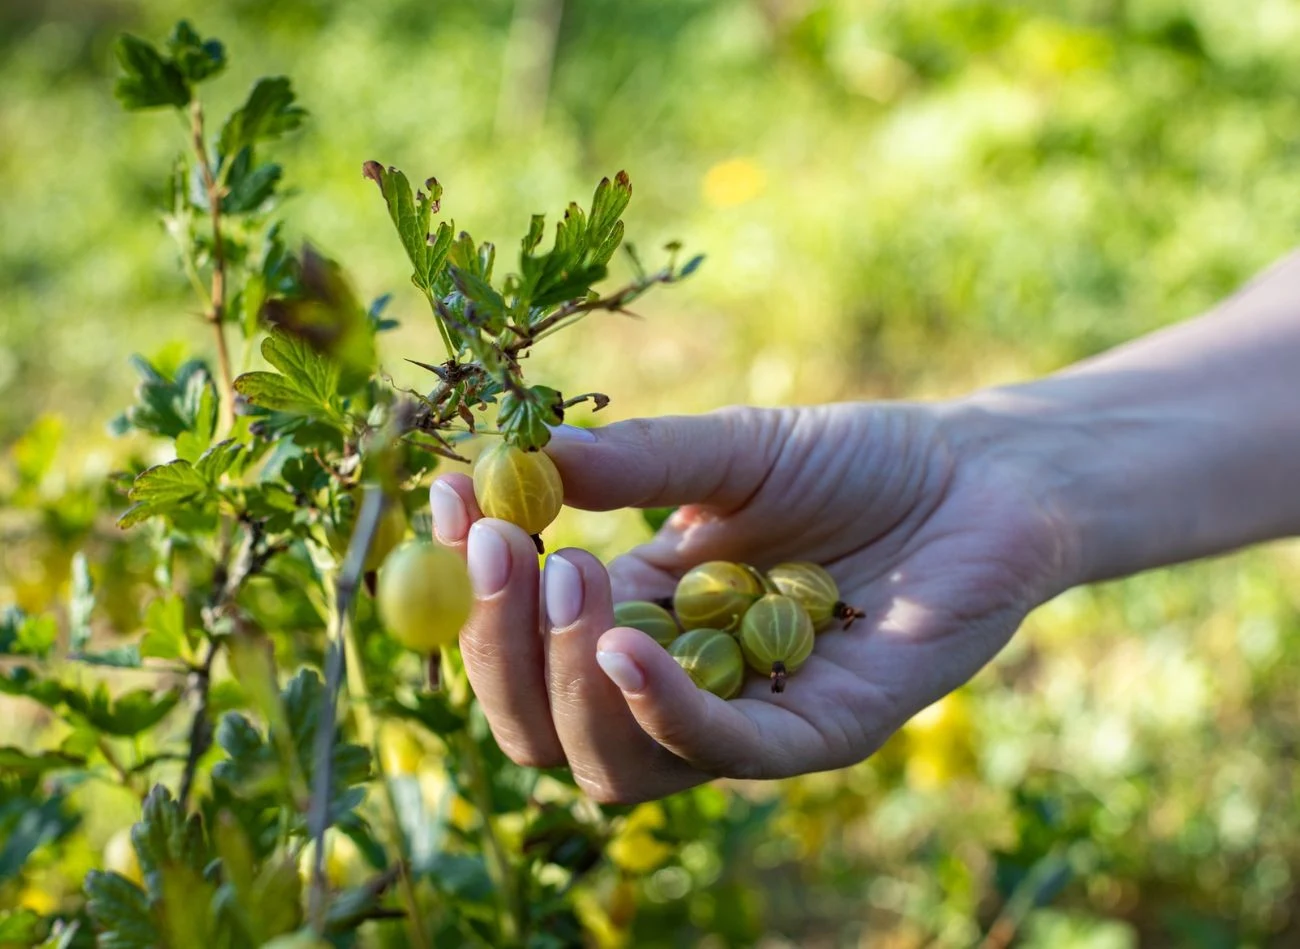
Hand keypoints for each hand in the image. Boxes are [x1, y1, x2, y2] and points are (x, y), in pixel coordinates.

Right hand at [428, 404, 1070, 802]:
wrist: (982, 476)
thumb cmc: (856, 460)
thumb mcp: (729, 450)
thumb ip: (635, 463)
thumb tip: (519, 459)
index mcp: (641, 620)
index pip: (524, 639)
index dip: (471, 582)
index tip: (446, 496)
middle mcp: (679, 686)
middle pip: (544, 726)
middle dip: (501, 646)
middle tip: (501, 547)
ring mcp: (746, 718)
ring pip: (613, 762)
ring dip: (569, 681)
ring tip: (568, 576)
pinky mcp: (821, 734)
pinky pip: (724, 753)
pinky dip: (662, 711)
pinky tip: (624, 648)